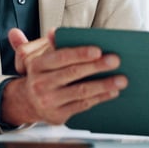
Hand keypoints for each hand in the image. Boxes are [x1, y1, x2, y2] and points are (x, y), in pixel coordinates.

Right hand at [1, 30, 126, 126]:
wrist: (27, 102)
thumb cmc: (41, 74)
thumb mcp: (37, 57)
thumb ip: (47, 44)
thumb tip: (54, 32)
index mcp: (37, 65)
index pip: (60, 57)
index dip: (79, 53)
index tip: (98, 50)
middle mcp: (40, 83)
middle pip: (73, 73)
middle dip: (96, 66)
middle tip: (115, 60)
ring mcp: (49, 101)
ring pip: (80, 91)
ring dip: (103, 85)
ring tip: (121, 79)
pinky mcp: (58, 115)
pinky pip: (82, 105)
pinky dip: (99, 98)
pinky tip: (113, 92)